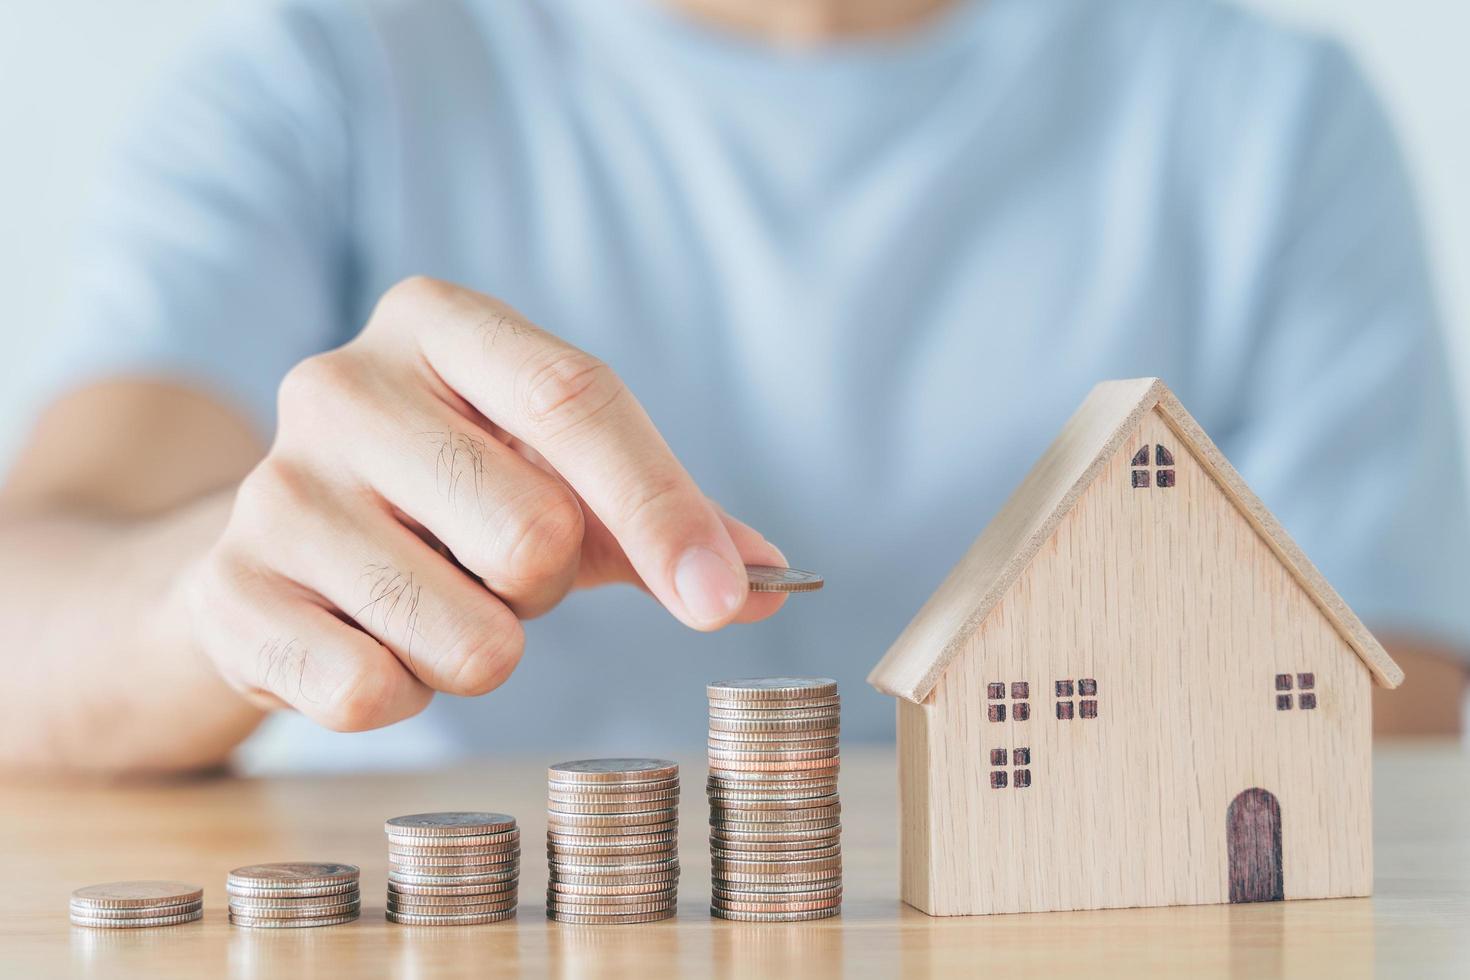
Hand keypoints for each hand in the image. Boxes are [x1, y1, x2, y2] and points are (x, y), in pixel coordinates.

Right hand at [188, 277, 786, 730]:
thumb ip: (662, 520)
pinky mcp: (228, 593)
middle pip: (534, 532)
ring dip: (479, 651)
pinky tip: (366, 642)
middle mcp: (342, 384)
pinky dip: (403, 694)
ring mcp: (272, 488)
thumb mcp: (554, 480)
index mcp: (438, 322)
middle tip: (495, 568)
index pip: (576, 398)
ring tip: (430, 604)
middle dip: (545, 586)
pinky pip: (374, 695)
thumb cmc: (445, 503)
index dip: (662, 506)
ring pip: (467, 638)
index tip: (721, 599)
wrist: (276, 555)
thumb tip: (769, 581)